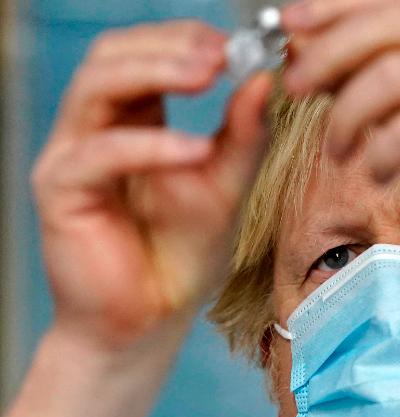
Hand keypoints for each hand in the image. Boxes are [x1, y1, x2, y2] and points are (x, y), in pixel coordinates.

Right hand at [32, 20, 272, 349]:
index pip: (143, 52)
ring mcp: (73, 157)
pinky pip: (99, 153)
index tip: (236, 45)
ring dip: (155, 73)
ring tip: (209, 76)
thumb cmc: (184, 252)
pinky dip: (150, 146)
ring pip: (96, 87)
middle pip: (112, 56)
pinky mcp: (62, 192)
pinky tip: (196, 151)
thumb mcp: (227, 185)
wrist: (151, 319)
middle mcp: (94, 129)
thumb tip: (264, 79)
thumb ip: (244, 135)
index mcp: (131, 120)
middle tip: (221, 53)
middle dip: (168, 46)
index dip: (184, 39)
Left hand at [281, 0, 399, 261]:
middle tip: (296, 88)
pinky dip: (379, 154)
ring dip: (347, 115)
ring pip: (389, 76)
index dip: (331, 4)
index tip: (288, 24)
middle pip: (383, 24)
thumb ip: (371, 69)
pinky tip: (379, 173)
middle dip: (325, 55)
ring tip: (338, 148)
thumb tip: (303, 47)